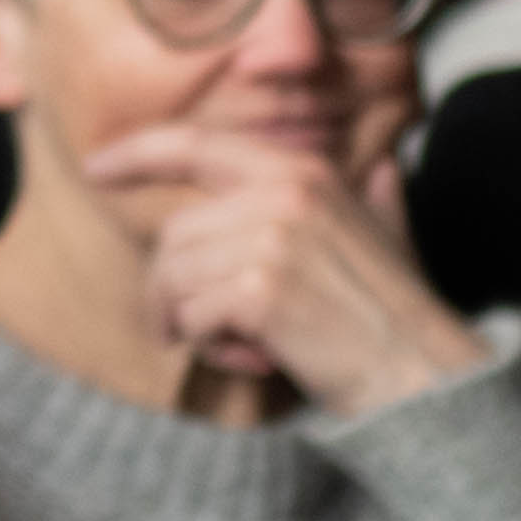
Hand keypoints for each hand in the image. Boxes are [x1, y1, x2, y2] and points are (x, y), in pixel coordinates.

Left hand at [76, 122, 479, 420]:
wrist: (424, 375)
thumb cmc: (402, 316)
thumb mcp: (391, 240)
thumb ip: (378, 200)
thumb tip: (383, 169)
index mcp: (302, 172)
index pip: (196, 145)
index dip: (139, 154)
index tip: (96, 167)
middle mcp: (284, 191)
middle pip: (175, 234)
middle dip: (171, 289)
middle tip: (196, 331)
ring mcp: (272, 238)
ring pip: (174, 277)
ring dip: (189, 323)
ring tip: (238, 345)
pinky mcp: (260, 290)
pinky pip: (189, 315)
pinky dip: (206, 345)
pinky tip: (251, 358)